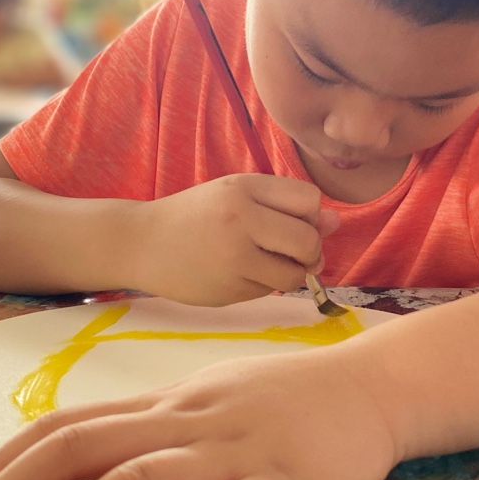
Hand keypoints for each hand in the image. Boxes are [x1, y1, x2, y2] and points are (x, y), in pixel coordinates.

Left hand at [0, 345, 399, 479]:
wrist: (376, 386)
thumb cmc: (289, 399)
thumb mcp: (209, 401)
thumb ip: (153, 431)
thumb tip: (87, 467)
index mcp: (165, 405)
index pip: (67, 425)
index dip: (3, 465)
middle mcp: (186, 423)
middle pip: (80, 450)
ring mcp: (233, 452)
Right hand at [133, 173, 338, 305]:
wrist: (142, 243)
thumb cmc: (194, 215)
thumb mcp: (235, 194)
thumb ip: (284, 205)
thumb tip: (336, 222)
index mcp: (243, 188)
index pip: (309, 200)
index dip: (310, 214)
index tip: (294, 220)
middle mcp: (240, 220)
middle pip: (308, 241)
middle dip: (310, 250)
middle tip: (291, 250)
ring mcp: (234, 259)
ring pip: (295, 274)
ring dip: (293, 273)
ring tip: (270, 263)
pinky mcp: (229, 290)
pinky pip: (270, 291)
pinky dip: (266, 284)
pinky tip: (242, 273)